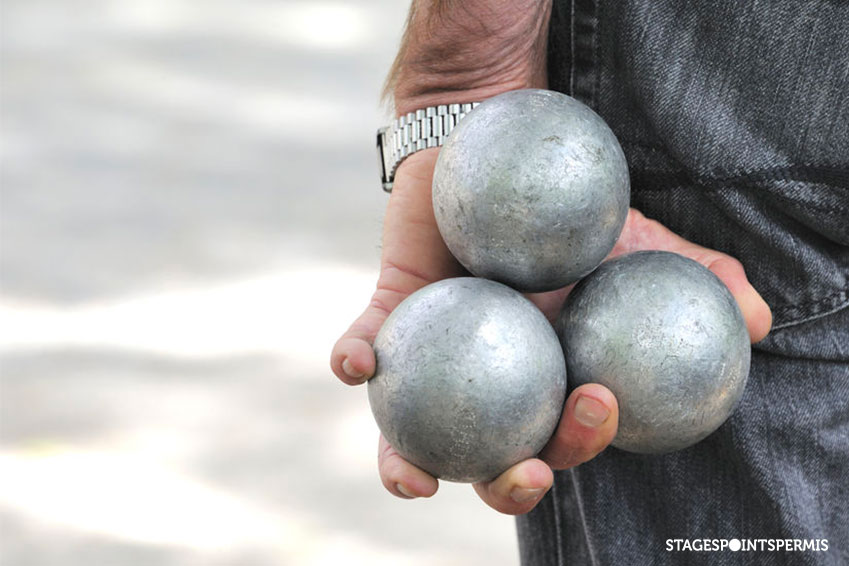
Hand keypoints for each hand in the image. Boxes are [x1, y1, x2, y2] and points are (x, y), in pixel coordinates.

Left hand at [331, 148, 771, 514]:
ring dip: (406, 463)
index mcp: (546, 379)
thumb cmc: (577, 206)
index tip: (597, 408)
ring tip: (412, 479)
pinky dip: (354, 358)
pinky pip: (364, 345)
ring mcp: (435, 356)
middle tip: (525, 468)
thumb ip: (703, 279)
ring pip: (412, 432)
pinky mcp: (390, 316)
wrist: (504, 146)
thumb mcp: (647, 241)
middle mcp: (488, 381)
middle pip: (490, 457)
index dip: (576, 445)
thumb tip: (760, 322)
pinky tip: (357, 367)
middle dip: (508, 483)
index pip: (560, 435)